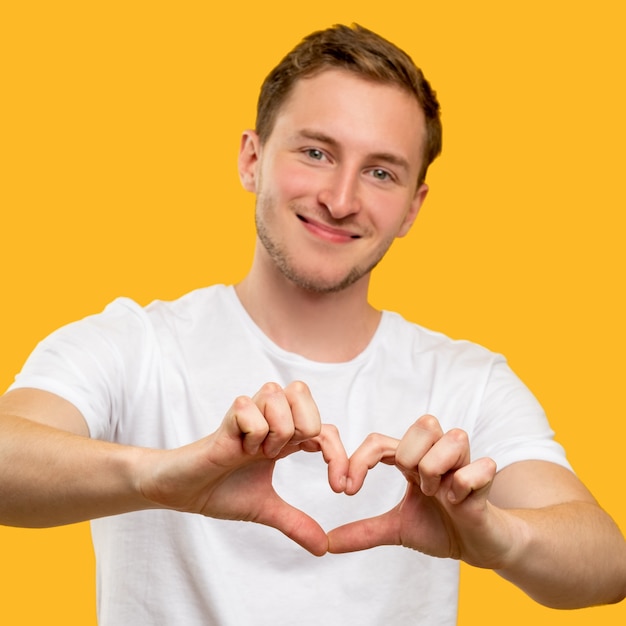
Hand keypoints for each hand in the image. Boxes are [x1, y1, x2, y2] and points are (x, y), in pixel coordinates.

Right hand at [137, 381, 347, 555]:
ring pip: (279, 396)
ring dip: (276, 432)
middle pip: (302, 392)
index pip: (326, 428)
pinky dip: (252, 436)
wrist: (181, 493)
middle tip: (285, 455)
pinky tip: (238, 450)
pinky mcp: (227, 419)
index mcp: (284, 436)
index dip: (339, 456)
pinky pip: (252, 411)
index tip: (341, 489)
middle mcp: (269, 418)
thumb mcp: (266, 509)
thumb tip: (324, 548)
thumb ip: (295, 523)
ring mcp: (248, 415)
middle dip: (305, 427)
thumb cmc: (220, 491)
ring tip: (257, 452)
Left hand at [327, 414, 516, 567]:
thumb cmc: (441, 528)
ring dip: (436, 468)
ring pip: (451, 437)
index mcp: (415, 459)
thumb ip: (364, 532)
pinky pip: (478, 465)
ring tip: (436, 494)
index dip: (359, 461)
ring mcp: (465, 464)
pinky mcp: (486, 480)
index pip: (380, 441)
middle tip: (413, 485)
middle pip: (423, 424)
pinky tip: (458, 503)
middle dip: (409, 456)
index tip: (345, 490)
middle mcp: (439, 453)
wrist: (480, 547)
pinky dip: (463, 485)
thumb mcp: (396, 529)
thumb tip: (327, 542)